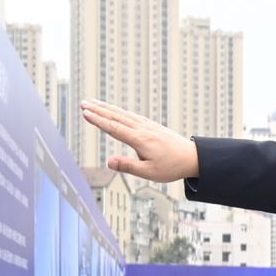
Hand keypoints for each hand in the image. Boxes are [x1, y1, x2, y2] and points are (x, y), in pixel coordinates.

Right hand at [81, 99, 199, 182]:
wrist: (192, 157)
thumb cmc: (172, 166)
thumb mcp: (149, 172)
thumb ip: (128, 167)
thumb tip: (109, 162)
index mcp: (140, 140)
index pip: (114, 128)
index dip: (98, 120)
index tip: (85, 113)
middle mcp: (142, 129)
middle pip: (116, 117)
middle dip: (98, 110)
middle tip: (83, 103)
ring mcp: (147, 125)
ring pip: (123, 114)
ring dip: (107, 108)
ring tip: (93, 102)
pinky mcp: (151, 125)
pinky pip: (131, 115)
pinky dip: (119, 111)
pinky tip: (113, 110)